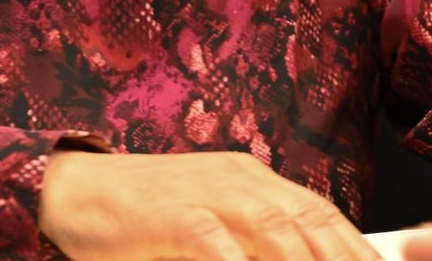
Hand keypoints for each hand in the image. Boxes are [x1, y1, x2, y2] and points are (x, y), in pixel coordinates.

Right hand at [39, 150, 377, 259]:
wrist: (72, 189)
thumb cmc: (141, 216)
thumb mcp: (207, 221)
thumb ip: (252, 242)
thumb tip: (299, 255)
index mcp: (253, 179)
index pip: (323, 215)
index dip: (359, 250)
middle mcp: (240, 180)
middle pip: (313, 224)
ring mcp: (208, 193)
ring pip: (277, 231)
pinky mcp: (173, 214)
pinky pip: (216, 243)